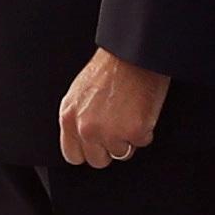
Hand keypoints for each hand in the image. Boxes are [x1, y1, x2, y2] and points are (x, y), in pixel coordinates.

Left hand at [58, 49, 167, 168]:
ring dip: (129, 138)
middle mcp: (86, 128)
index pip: (73, 155)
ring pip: (122, 153)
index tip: (98, 145)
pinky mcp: (134, 131)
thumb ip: (78, 118)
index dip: (89, 151)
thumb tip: (84, 138)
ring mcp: (110, 132)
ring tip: (131, 112)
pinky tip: (142, 109)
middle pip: (97, 160)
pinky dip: (146, 129)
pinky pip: (143, 142)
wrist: (133, 54)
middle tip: (119, 127)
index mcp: (69, 117)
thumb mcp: (80, 93)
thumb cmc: (110, 67)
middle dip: (110, 148)